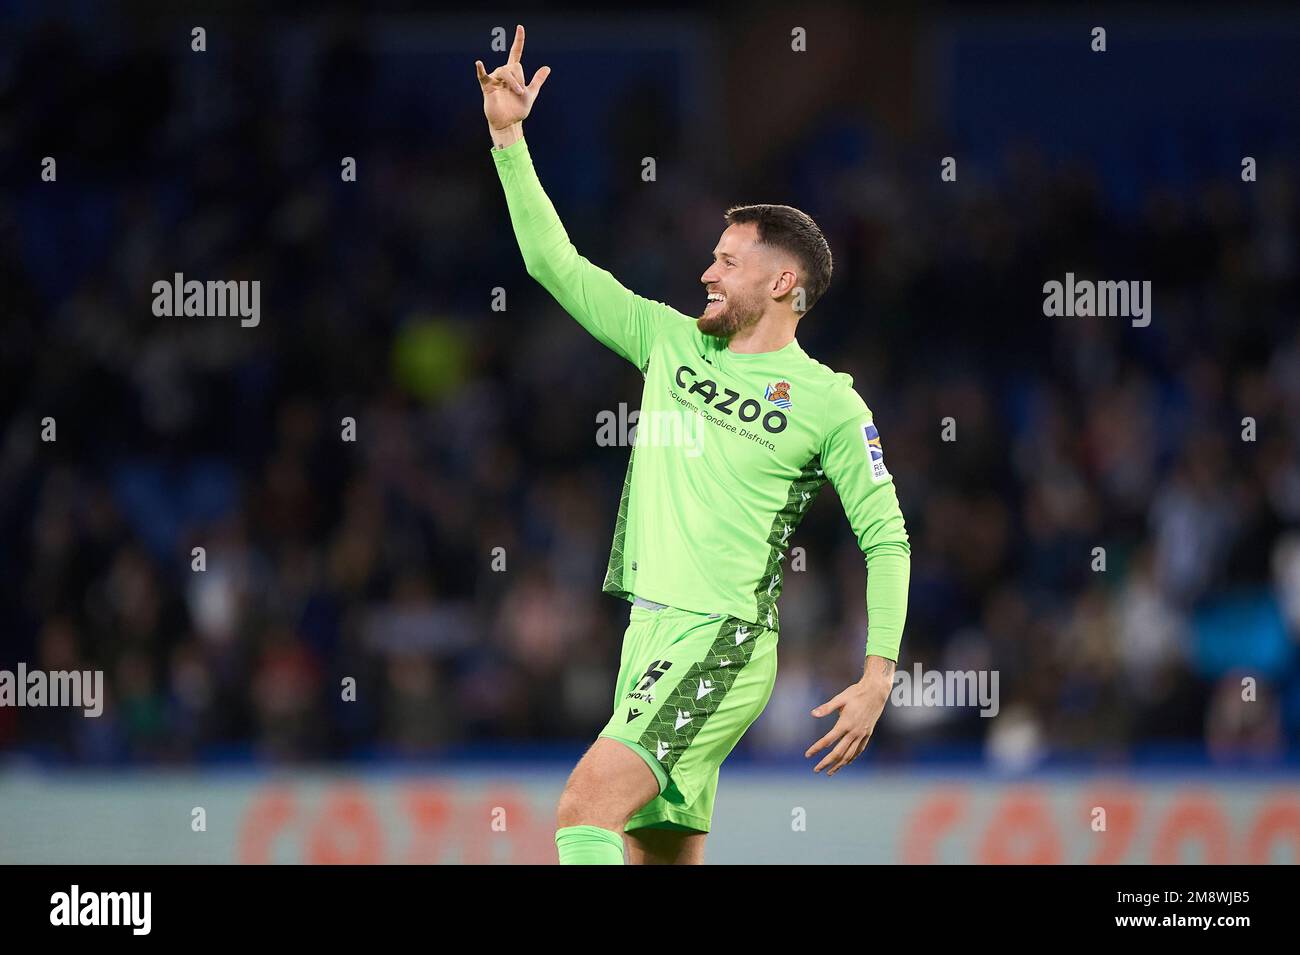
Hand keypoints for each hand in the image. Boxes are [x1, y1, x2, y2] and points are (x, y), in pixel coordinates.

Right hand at [475, 24, 550, 133]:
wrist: (510, 123)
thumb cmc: (518, 110)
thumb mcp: (531, 94)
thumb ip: (538, 80)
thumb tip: (547, 67)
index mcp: (514, 74)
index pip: (515, 53)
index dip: (518, 41)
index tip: (520, 27)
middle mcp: (503, 74)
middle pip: (513, 66)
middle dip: (520, 79)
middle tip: (521, 92)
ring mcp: (495, 79)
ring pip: (505, 71)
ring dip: (513, 82)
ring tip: (518, 93)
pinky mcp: (487, 87)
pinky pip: (482, 76)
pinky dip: (480, 69)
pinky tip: (479, 63)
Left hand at [804, 655, 894, 775]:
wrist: (876, 692)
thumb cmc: (856, 693)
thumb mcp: (840, 698)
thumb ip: (826, 708)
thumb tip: (812, 714)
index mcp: (845, 723)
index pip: (828, 740)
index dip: (816, 748)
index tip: (808, 755)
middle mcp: (854, 732)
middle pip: (838, 752)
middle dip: (826, 762)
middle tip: (816, 770)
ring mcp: (862, 734)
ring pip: (849, 755)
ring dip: (839, 765)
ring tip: (829, 772)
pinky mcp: (867, 734)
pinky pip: (859, 750)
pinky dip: (851, 758)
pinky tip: (846, 762)